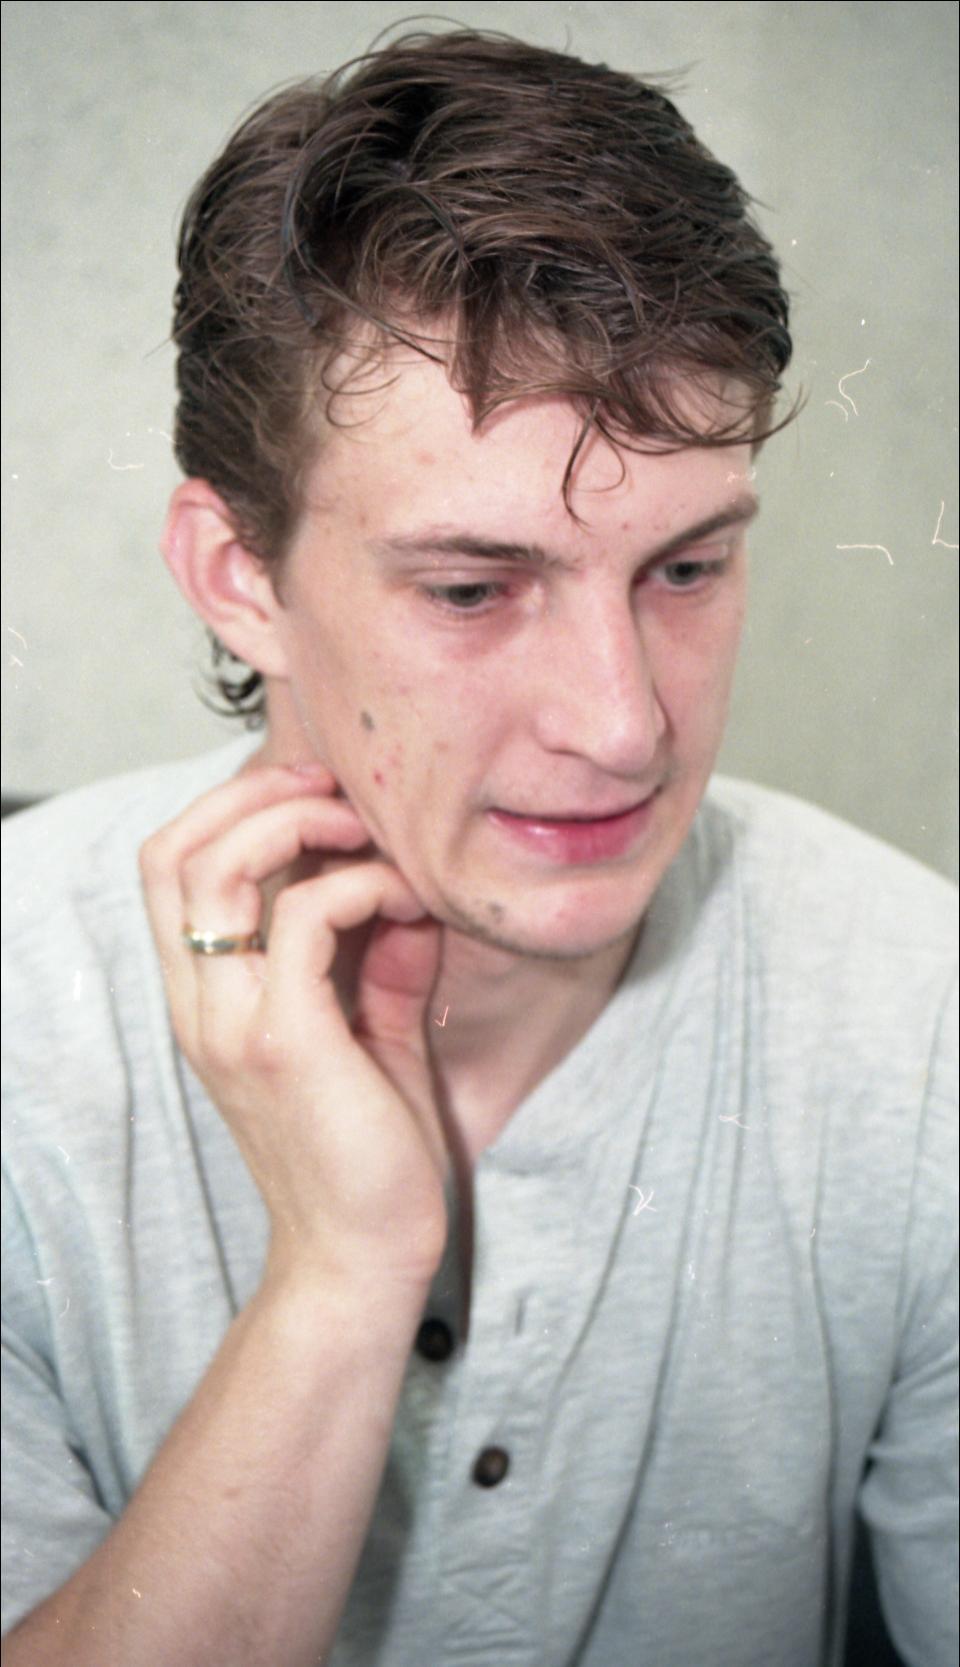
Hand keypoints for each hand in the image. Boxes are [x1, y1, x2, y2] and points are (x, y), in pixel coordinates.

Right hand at [140, 764, 447, 1290]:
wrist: (362, 1263)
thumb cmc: (369, 1157)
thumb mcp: (371, 1039)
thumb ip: (378, 965)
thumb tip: (406, 890)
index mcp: (208, 1003)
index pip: (170, 868)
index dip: (232, 808)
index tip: (318, 799)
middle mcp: (201, 1007)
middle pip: (172, 850)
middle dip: (254, 793)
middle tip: (337, 794)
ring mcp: (233, 1023)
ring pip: (217, 866)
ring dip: (300, 823)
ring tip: (368, 836)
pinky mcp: (283, 1042)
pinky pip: (306, 917)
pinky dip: (360, 885)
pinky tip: (407, 904)